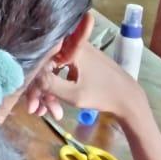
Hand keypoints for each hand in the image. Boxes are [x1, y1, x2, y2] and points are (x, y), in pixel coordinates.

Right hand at [25, 42, 146, 123]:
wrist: (130, 100)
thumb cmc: (103, 95)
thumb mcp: (74, 94)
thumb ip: (49, 85)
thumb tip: (30, 77)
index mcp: (69, 47)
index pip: (40, 62)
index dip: (32, 83)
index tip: (31, 104)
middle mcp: (69, 46)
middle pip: (44, 67)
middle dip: (40, 92)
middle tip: (37, 112)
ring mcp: (75, 54)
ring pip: (52, 72)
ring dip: (48, 93)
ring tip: (50, 113)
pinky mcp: (80, 62)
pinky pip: (61, 73)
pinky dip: (57, 89)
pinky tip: (55, 106)